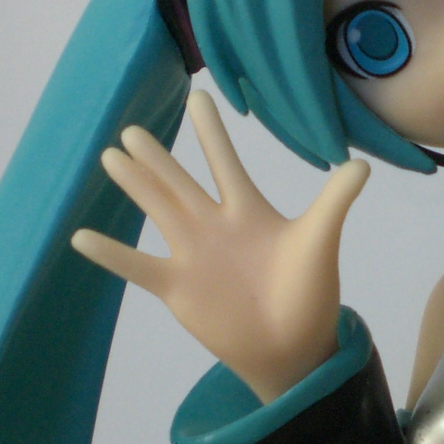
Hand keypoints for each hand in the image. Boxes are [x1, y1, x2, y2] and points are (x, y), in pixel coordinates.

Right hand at [71, 90, 369, 402]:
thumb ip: (334, 201)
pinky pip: (137, 266)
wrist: (293, 347)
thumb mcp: (319, 240)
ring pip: (156, 211)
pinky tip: (80, 236)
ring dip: (135, 186)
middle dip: (157, 156)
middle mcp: (214, 226)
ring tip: (110, 157)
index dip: (211, 131)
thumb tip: (362, 164)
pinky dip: (111, 253)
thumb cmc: (308, 293)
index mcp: (247, 211)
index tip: (197, 96)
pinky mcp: (177, 287)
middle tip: (131, 128)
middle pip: (179, 181)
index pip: (225, 162)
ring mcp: (191, 255)